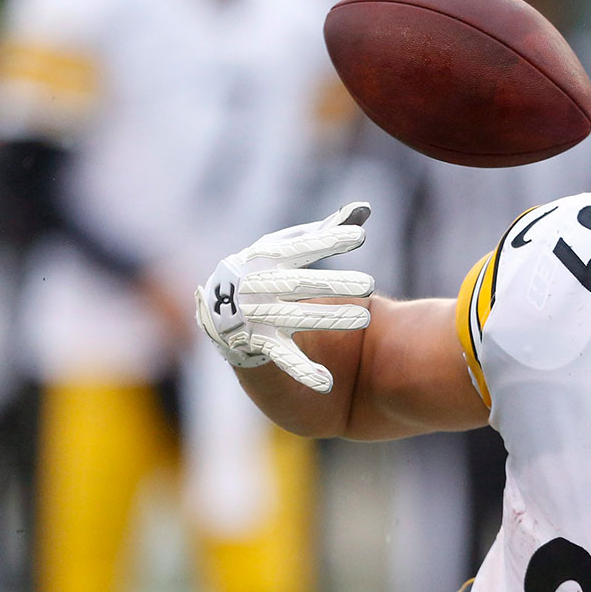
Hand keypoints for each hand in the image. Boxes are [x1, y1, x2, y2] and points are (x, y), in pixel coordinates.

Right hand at [195, 202, 374, 392]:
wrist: (221, 313)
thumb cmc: (266, 272)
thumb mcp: (290, 249)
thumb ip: (324, 231)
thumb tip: (364, 208)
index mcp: (265, 258)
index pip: (299, 247)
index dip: (328, 241)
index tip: (361, 236)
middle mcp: (256, 285)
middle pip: (298, 284)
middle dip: (333, 284)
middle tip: (370, 284)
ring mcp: (254, 317)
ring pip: (294, 319)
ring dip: (328, 319)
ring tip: (365, 318)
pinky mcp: (254, 348)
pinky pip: (282, 360)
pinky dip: (303, 371)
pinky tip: (327, 383)